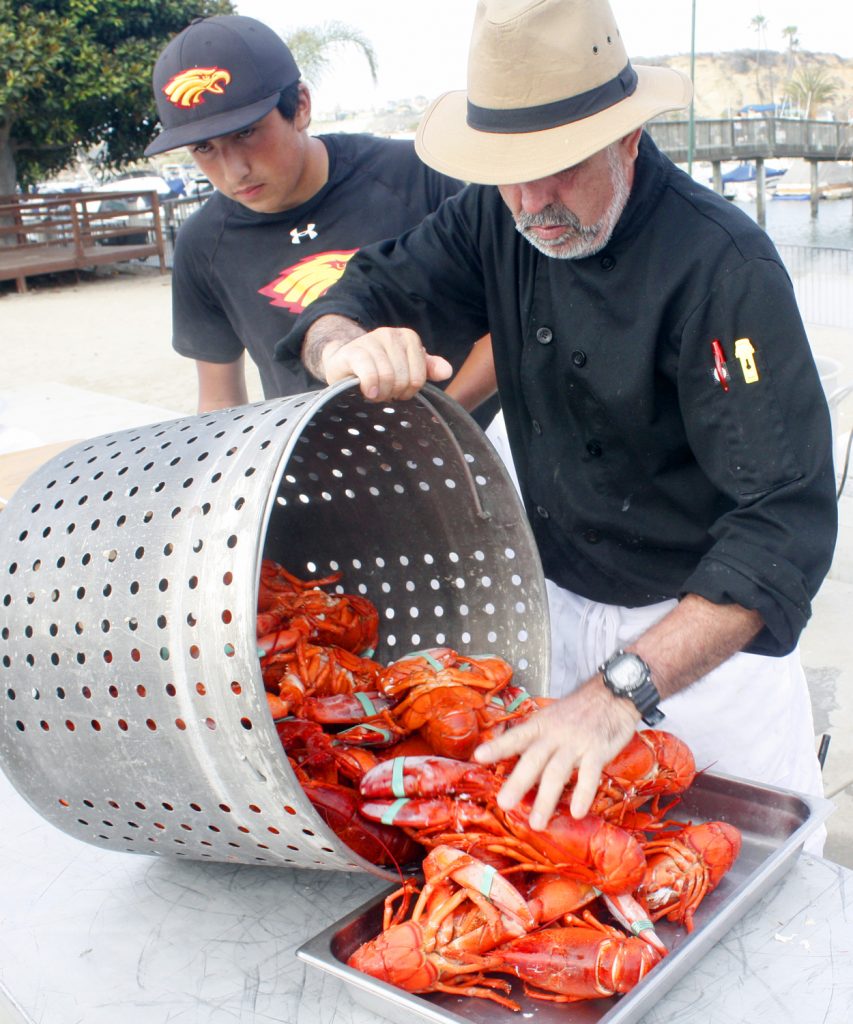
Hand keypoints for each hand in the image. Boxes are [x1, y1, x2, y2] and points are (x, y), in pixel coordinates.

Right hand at [322, 327, 452, 400]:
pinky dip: (371, 388)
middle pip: (403, 378)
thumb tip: (447, 371)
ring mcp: (371, 340)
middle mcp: (391, 335)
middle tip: (385, 395)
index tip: (399, 392)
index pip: (419, 376)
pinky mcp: (353, 351)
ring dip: (381, 393)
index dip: (409, 391)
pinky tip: (367, 393)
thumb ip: (427, 369)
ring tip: (375, 394)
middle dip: (394, 393)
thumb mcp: (406, 368)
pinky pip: (369, 373)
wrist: (344, 363)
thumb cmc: (379, 368)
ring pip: (387, 377)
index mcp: (409, 338)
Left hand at [473, 677, 638, 828]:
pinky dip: (583, 793)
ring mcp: (576, 742)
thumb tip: (514, 762)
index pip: (516, 736)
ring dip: (546, 799)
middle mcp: (555, 734)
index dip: (498, 746)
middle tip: (504, 804)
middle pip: (533, 759)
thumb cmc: (577, 711)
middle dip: (518, 782)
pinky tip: (577, 812)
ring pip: (557, 772)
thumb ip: (535, 740)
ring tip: (537, 822)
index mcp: (540, 726)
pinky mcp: (597, 750)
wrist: (612, 695)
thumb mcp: (551, 718)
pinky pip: (590, 775)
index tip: (478, 756)